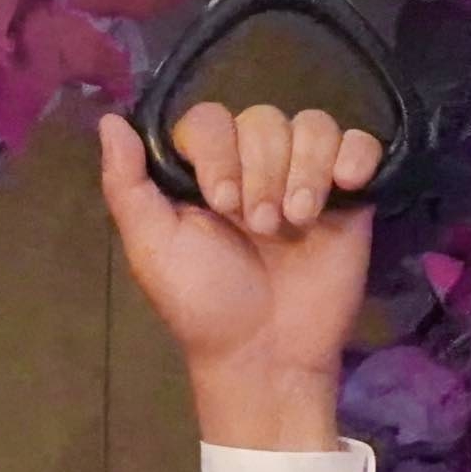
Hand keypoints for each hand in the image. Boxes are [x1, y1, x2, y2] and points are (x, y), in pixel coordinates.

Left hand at [97, 105, 381, 453]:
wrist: (265, 353)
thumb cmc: (203, 304)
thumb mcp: (152, 249)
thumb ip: (126, 185)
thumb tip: (110, 119)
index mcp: (204, 172)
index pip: (211, 119)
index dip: (218, 152)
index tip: (220, 204)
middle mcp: (254, 165)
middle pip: (264, 119)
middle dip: (262, 173)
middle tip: (260, 228)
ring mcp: (303, 176)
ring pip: (313, 125)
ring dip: (304, 170)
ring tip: (297, 222)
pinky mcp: (349, 192)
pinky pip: (360, 142)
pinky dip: (355, 156)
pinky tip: (345, 189)